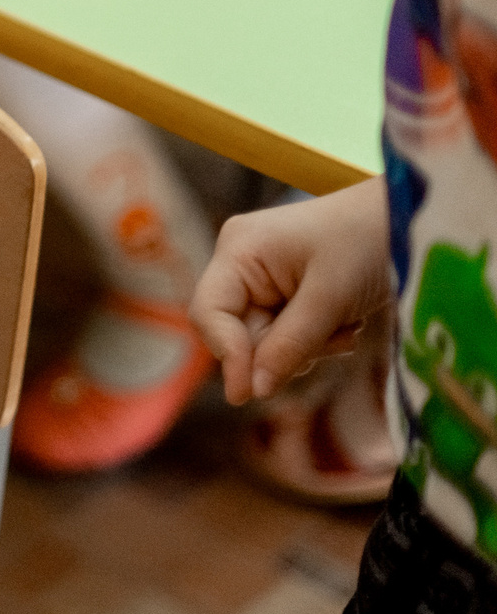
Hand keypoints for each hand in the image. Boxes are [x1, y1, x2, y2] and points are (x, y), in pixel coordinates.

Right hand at [192, 179, 391, 403]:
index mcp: (238, 251)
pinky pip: (285, 332)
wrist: (403, 216)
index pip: (210, 314)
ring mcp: (260, 276)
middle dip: (284, 350)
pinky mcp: (283, 289)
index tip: (247, 397)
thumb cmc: (366, 242)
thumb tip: (254, 391)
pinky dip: (315, 338)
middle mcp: (240, 263)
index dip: (227, 356)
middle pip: (240, 331)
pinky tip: (344, 323)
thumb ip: (290, 344)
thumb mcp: (330, 297)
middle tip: (334, 344)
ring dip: (306, 347)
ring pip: (265, 339)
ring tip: (345, 328)